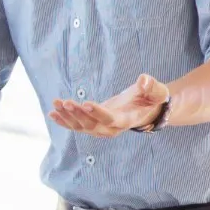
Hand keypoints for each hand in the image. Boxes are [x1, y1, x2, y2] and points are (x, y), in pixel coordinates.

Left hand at [49, 74, 168, 137]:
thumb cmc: (151, 98)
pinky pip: (77, 126)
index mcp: (127, 120)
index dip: (97, 113)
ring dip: (67, 116)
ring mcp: (101, 129)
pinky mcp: (93, 125)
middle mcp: (112, 128)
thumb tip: (144, 80)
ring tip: (57, 103)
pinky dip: (64, 121)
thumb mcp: (157, 91)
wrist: (145, 109)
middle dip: (78, 115)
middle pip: (92, 125)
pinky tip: (52, 114)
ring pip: (82, 127)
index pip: (110, 119)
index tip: (85, 103)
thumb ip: (152, 86)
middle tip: (66, 102)